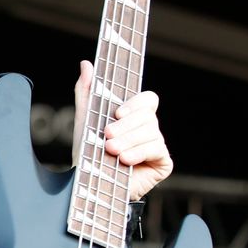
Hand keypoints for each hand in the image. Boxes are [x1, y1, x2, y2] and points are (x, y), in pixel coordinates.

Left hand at [72, 60, 172, 199]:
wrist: (91, 184)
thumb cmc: (89, 151)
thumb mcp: (85, 119)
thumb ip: (87, 91)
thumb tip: (86, 64)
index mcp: (134, 115)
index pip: (148, 99)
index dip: (136, 103)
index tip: (117, 112)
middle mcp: (148, 128)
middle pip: (148, 115)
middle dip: (126, 126)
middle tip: (107, 136)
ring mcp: (157, 144)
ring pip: (151, 132)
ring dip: (129, 141)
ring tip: (111, 150)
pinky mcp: (162, 162)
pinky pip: (156, 150)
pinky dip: (139, 153)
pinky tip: (125, 160)